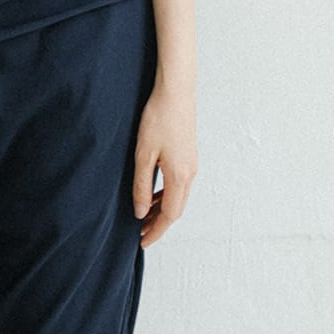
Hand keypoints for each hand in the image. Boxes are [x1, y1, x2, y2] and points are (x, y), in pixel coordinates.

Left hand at [132, 81, 196, 247]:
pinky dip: (167, 195)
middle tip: (140, 233)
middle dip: (159, 224)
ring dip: (163, 209)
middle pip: (176, 209)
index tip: (143, 242)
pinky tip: (154, 192)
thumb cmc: (158, 118)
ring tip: (144, 215)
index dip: (156, 231)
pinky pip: (180, 184)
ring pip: (179, 197)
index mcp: (180, 176)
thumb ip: (142, 186)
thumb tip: (141, 212)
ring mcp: (192, 164)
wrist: (176, 91)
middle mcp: (190, 173)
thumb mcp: (143, 155)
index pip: (170, 215)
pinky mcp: (189, 155)